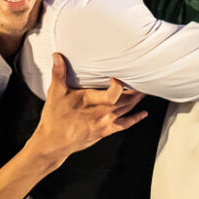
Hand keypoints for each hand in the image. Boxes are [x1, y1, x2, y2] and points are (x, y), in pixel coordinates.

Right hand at [32, 54, 146, 159]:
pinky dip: (135, 118)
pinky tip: (143, 113)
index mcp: (91, 100)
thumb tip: (57, 55)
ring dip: (136, 100)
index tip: (117, 77)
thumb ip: (59, 73)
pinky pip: (125, 124)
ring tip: (144, 90)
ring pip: (127, 109)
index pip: (114, 93)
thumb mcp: (56, 93)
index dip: (119, 85)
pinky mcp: (105, 131)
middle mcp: (102, 112)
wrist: (54, 142)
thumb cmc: (55, 118)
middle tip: (142, 79)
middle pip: (125, 99)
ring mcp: (105, 122)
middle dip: (134, 89)